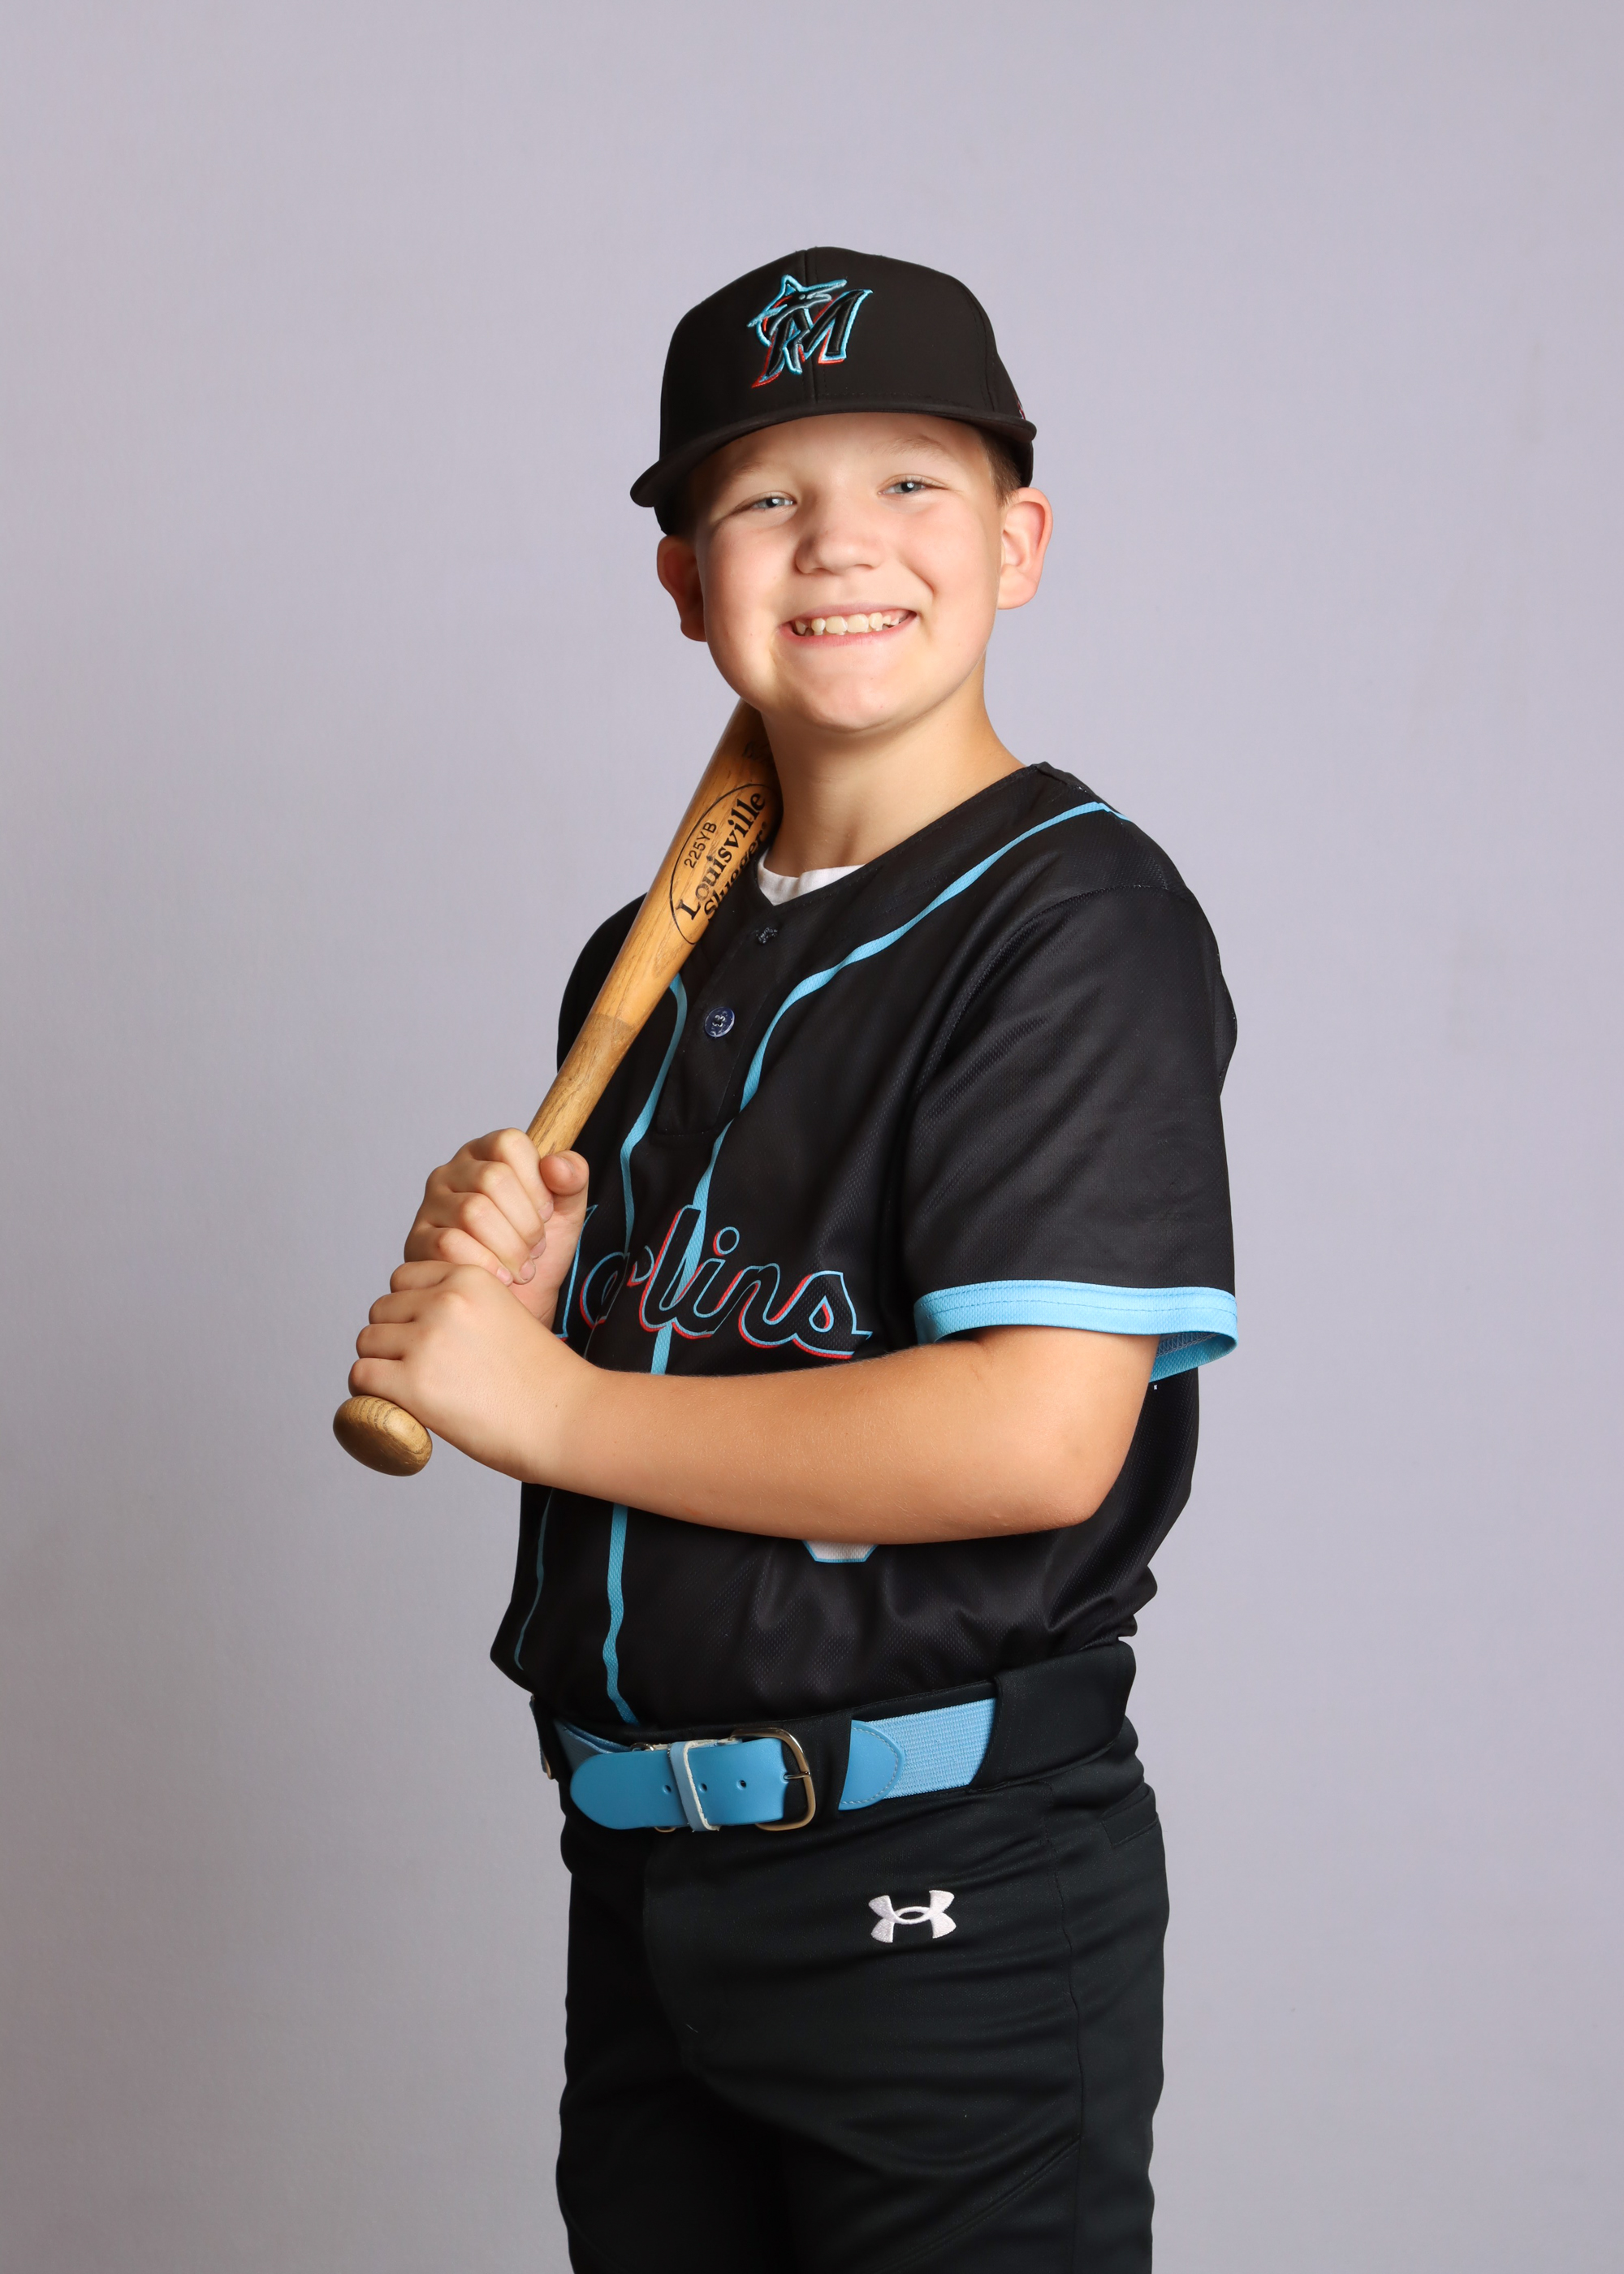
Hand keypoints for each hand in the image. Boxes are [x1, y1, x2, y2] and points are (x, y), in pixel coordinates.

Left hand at [350, 1260, 590, 1479]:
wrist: (567, 1419)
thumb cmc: (545, 1380)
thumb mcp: (507, 1315)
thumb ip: (465, 1310)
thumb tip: (417, 1326)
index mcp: (470, 1277)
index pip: (404, 1279)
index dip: (409, 1309)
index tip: (423, 1338)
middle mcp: (444, 1301)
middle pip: (381, 1310)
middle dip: (392, 1338)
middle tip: (416, 1370)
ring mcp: (426, 1341)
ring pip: (367, 1342)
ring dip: (379, 1365)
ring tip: (404, 1390)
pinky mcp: (413, 1383)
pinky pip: (362, 1376)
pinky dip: (367, 1393)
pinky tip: (389, 1405)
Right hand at [406, 1132, 589, 1326]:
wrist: (518, 1302)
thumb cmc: (536, 1251)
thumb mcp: (566, 1212)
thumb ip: (572, 1180)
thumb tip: (555, 1165)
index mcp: (487, 1154)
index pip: (509, 1143)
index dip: (536, 1182)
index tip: (547, 1213)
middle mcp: (453, 1172)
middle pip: (493, 1178)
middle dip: (526, 1222)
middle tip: (536, 1249)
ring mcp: (430, 1205)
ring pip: (473, 1211)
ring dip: (509, 1246)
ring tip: (522, 1268)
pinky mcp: (417, 1241)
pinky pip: (449, 1244)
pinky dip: (484, 1264)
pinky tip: (501, 1278)